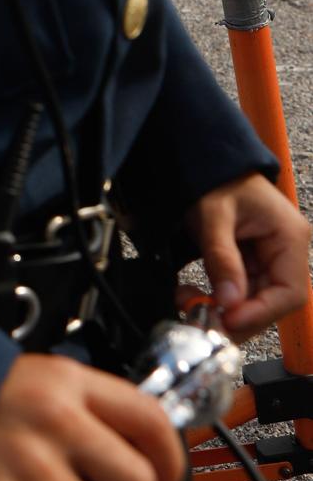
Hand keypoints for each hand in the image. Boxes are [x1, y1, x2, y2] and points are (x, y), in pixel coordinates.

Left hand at [185, 173, 310, 339]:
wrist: (205, 159)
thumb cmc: (217, 177)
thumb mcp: (214, 216)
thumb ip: (222, 258)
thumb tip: (229, 302)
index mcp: (290, 237)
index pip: (290, 292)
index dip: (261, 312)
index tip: (229, 320)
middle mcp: (287, 251)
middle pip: (272, 302)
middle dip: (238, 316)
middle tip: (203, 321)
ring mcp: (269, 258)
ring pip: (254, 301)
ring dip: (224, 310)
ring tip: (190, 303)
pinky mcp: (251, 263)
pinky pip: (240, 291)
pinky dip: (219, 299)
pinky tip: (194, 296)